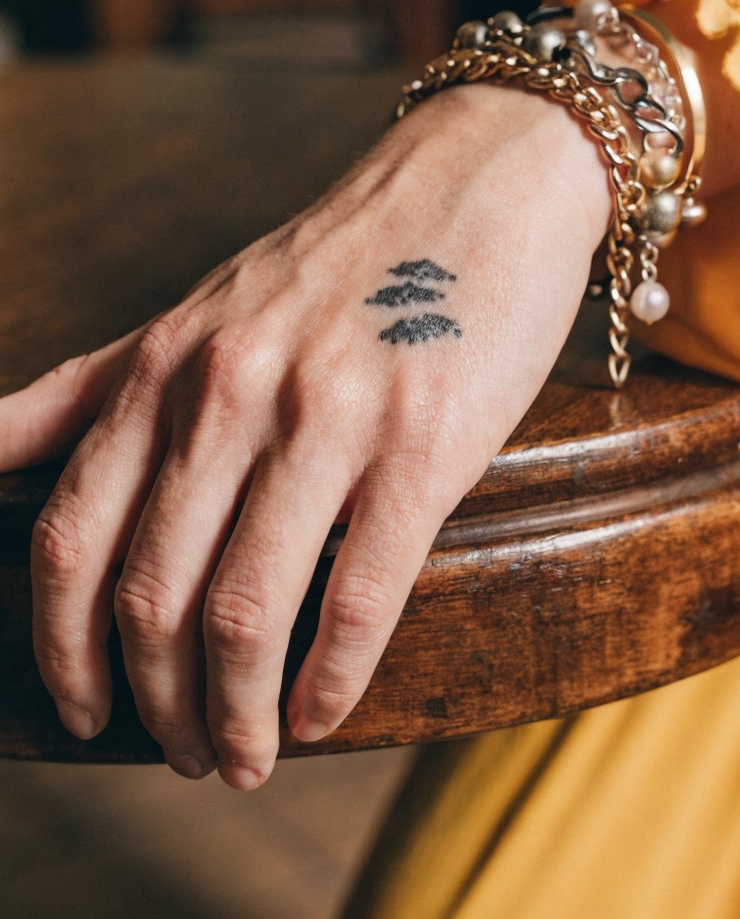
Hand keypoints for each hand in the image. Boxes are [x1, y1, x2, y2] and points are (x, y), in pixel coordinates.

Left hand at [0, 84, 609, 788]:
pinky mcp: (422, 443)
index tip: (85, 712)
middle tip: (190, 754)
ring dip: (239, 715)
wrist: (475, 185)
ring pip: (246, 610)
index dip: (64, 649)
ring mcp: (328, 417)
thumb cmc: (336, 261)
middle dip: (160, 706)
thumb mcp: (196, 310)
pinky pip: (360, 595)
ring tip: (250, 755)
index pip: (70, 539)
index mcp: (166, 366)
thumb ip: (89, 386)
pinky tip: (322, 714)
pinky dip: (330, 682)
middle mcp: (231, 392)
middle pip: (152, 593)